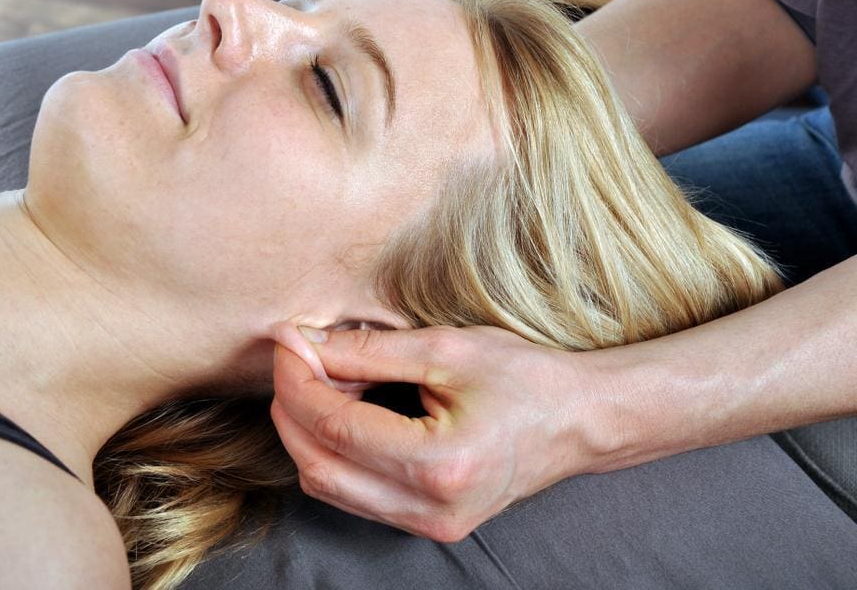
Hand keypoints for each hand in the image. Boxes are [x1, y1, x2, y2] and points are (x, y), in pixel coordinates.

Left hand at [270, 325, 612, 540]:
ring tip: (318, 381)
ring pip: (329, 488)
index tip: (288, 342)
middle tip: (295, 357)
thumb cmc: (527, 379)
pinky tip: (341, 413)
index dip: (297, 382)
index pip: (334, 427)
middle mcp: (430, 509)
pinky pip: (355, 497)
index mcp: (439, 464)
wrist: (580, 421)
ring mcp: (430, 526)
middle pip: (319, 466)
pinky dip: (334, 454)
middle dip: (292, 408)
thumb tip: (304, 343)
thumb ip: (368, 350)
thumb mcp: (448, 350)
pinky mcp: (430, 526)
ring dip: (307, 433)